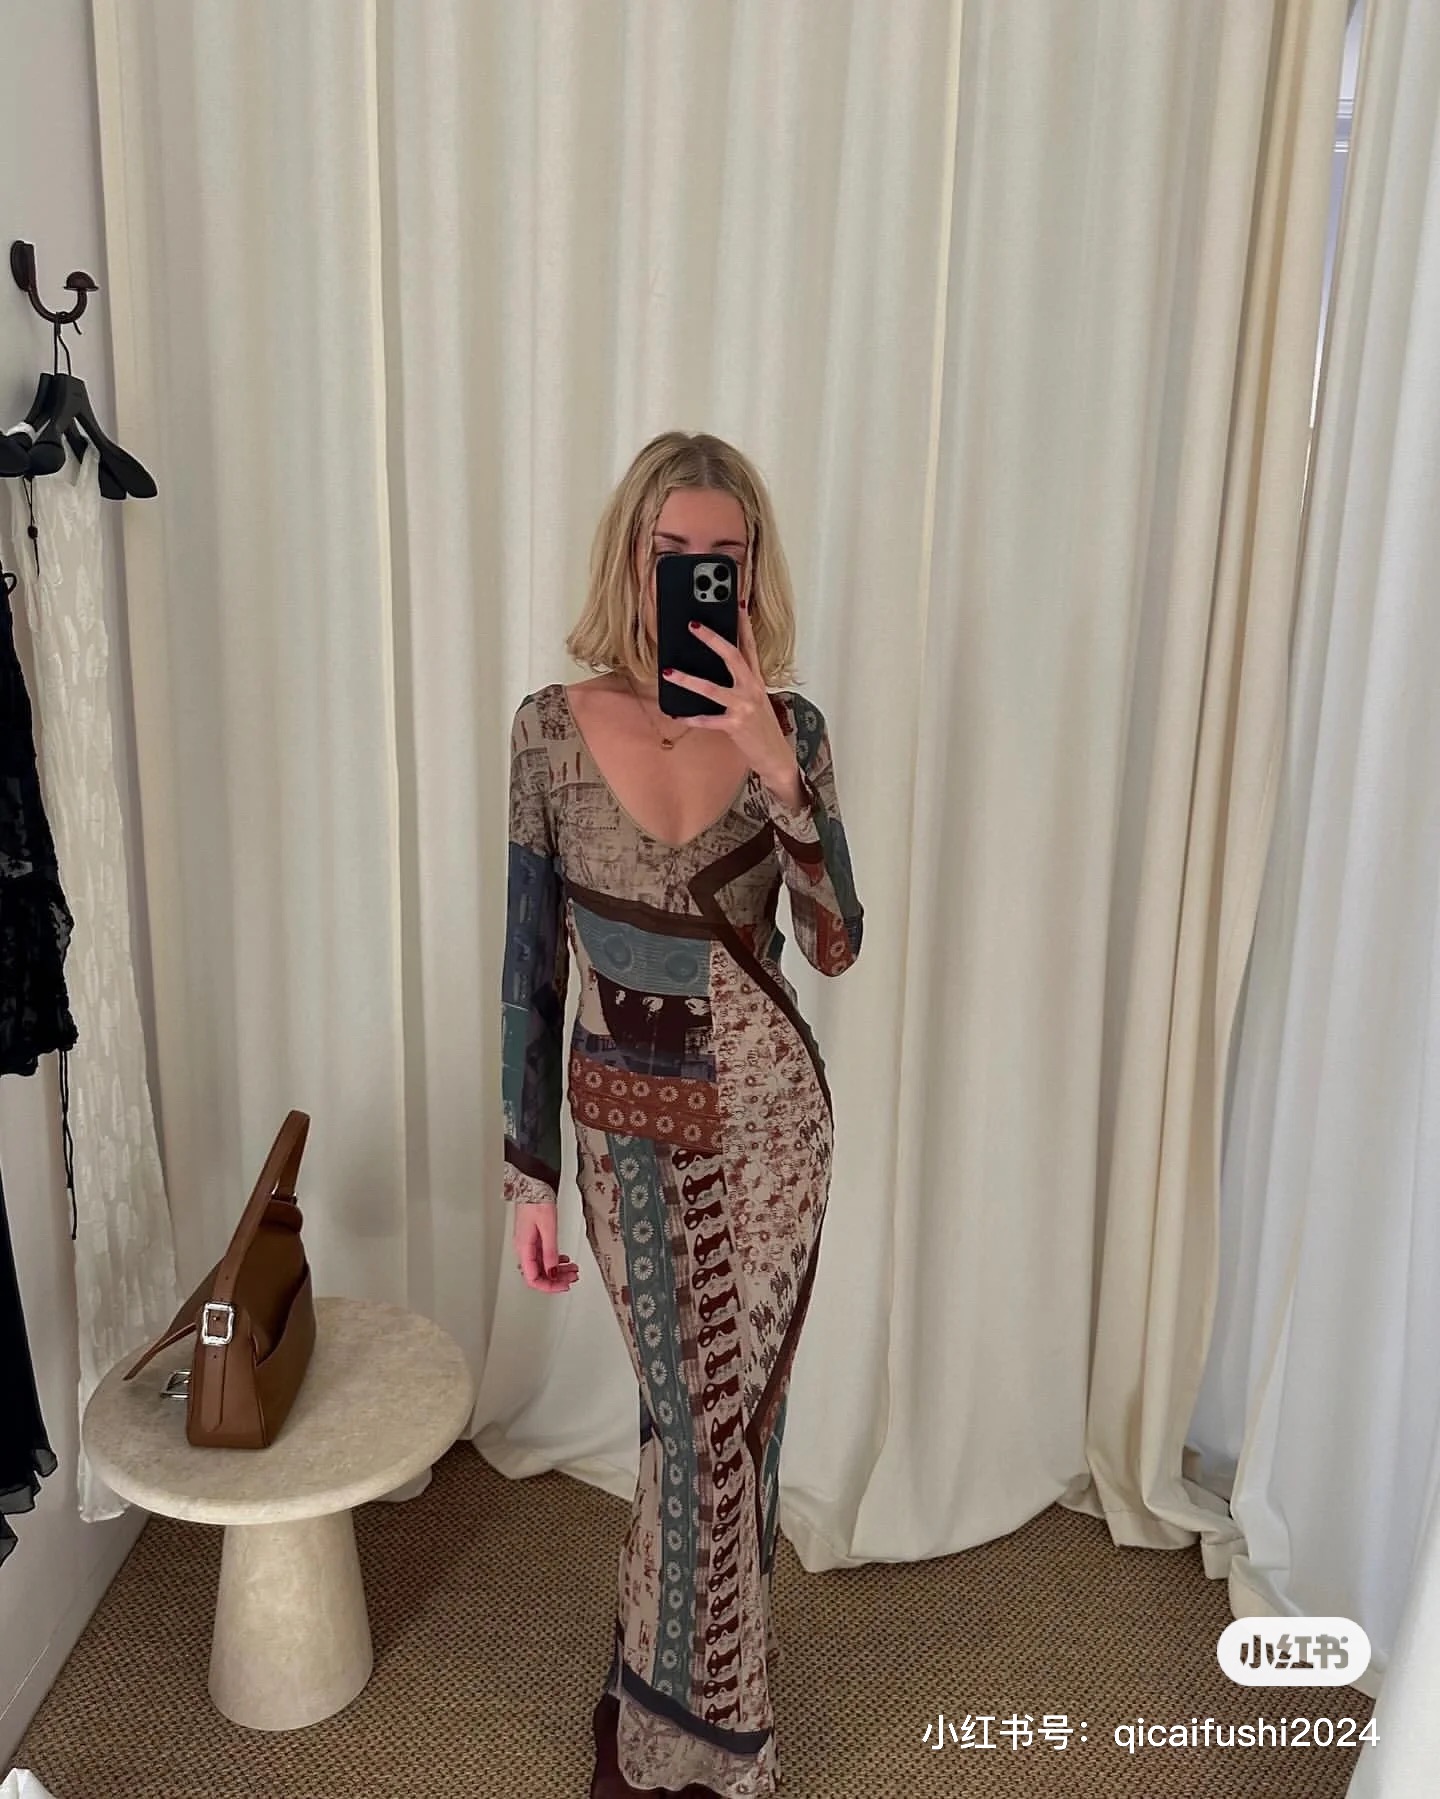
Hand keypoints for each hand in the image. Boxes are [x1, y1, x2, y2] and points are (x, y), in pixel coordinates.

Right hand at [514, 1202, 579, 1292]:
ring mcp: (528, 1242)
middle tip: (572, 1279)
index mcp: (524, 1247)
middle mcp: (524, 1247)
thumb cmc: (536, 1200)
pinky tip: (564, 1260)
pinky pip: (544, 1255)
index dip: (549, 1286)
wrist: (533, 1184)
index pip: (533, 1278)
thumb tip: (553, 1270)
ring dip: (557, 1270)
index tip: (563, 1286)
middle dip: (556, 1279)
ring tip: (572, 1270)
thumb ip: (550, 1251)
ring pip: (542, 1265)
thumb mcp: (548, 1227)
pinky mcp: (533, 1236)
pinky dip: (555, 1260)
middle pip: (538, 1273)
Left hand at [662, 596, 794, 787]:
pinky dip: (691, 718)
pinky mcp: (736, 725)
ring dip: (687, 679)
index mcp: (757, 680)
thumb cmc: (762, 728)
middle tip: (693, 625)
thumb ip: (740, 683)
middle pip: (732, 656)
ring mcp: (744, 707)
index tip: (737, 603)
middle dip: (712, 639)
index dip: (744, 624)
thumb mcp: (755, 700)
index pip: (750, 646)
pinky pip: (708, 720)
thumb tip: (714, 669)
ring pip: (712, 688)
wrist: (776, 757)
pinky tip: (677, 715)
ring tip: (669, 671)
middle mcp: (752, 689)